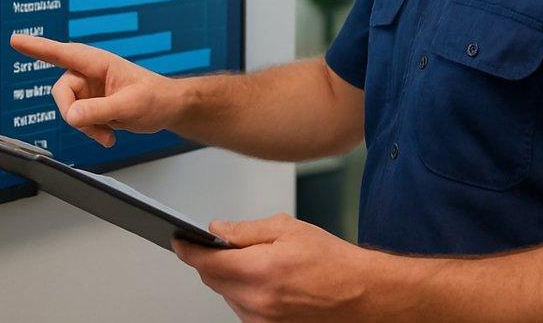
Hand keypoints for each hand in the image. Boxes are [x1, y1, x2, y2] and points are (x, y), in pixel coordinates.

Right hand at [10, 33, 181, 146]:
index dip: (37, 48)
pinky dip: (91, 131)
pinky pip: (79, 120)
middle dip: (74, 113)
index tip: (15, 40)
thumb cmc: (155, 98)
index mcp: (97, 62)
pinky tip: (109, 135)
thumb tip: (70, 116)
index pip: (61, 53)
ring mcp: (89, 90)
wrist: (168, 109)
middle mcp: (89, 73)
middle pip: (62, 92)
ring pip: (69, 110)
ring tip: (108, 134)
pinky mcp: (92, 105)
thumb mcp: (128, 106)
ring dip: (86, 126)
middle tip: (92, 126)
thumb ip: (98, 110)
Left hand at [173, 213, 383, 320]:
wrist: (363, 294)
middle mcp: (257, 303)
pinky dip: (244, 293)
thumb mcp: (289, 229)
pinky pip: (243, 309)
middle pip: (212, 280)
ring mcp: (262, 322)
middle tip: (222, 244)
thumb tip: (217, 230)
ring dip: (230, 278)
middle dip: (211, 261)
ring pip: (227, 295)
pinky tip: (265, 280)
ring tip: (257, 262)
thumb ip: (246, 230)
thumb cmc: (333, 261)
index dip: (188, 249)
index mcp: (260, 272)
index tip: (178, 240)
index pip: (206, 262)